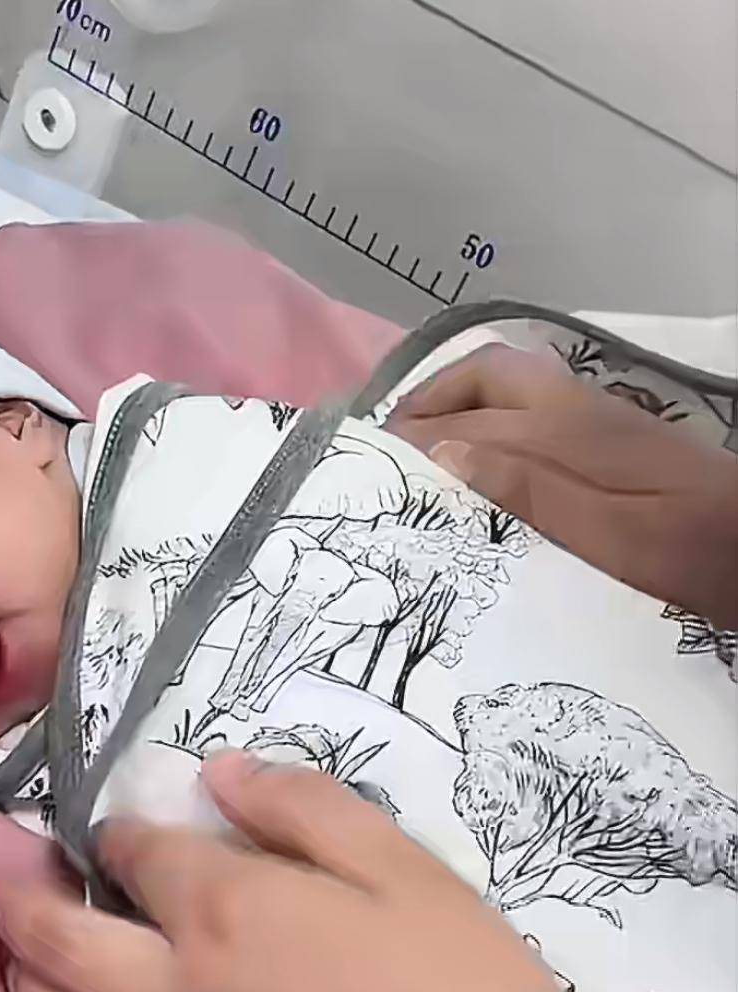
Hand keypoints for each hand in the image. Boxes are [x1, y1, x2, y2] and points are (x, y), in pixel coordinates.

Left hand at [0, 753, 705, 991]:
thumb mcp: (402, 869)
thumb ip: (304, 809)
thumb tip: (221, 771)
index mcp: (226, 909)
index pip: (138, 856)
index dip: (117, 834)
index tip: (113, 832)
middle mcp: (174, 990)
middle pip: (61, 940)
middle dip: (19, 908)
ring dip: (17, 984)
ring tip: (3, 961)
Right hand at [386, 344, 737, 629]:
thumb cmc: (693, 554)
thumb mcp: (612, 538)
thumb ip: (530, 492)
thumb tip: (444, 451)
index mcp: (567, 431)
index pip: (466, 417)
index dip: (410, 434)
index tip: (362, 462)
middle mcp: (577, 408)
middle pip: (487, 373)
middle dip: (429, 399)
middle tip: (388, 448)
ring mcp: (599, 415)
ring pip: (511, 383)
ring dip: (459, 402)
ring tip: (422, 451)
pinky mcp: (614, 434)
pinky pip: (532, 405)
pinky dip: (489, 416)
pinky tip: (481, 462)